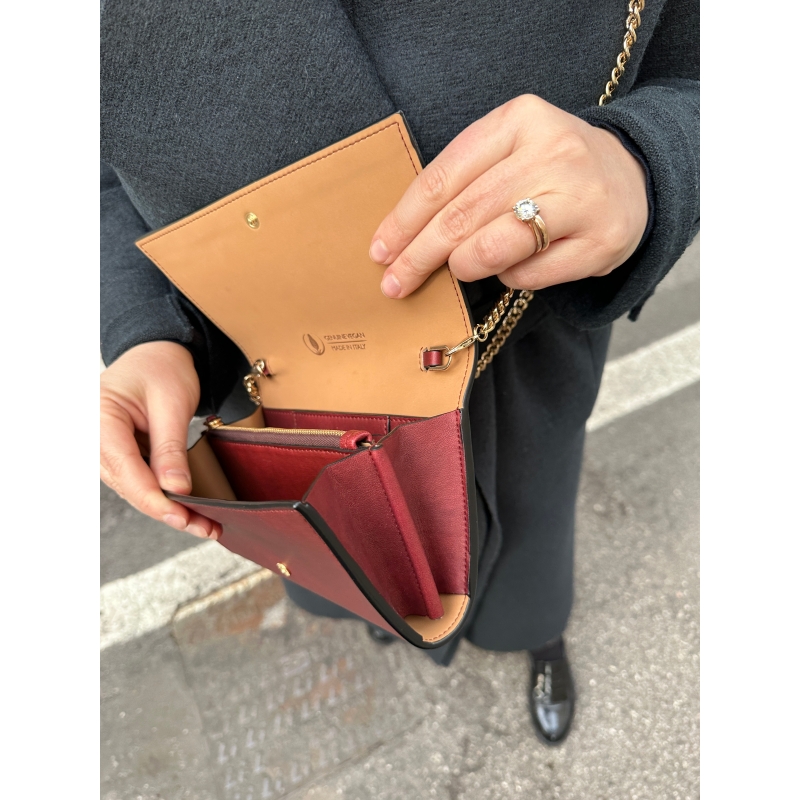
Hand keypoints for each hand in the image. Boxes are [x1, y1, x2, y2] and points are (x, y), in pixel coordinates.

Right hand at [100, 341, 220, 539]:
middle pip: (129, 486)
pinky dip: (163, 496)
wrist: (157, 353)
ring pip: (133, 490)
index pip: (126, 470)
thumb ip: (170, 447)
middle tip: (206, 527)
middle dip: (167, 510)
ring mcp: (102, 449)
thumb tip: (176, 490)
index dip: (155, 499)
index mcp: (98, 418)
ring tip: (205, 523)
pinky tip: (189, 508)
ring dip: (167, 508)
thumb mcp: (172, 403)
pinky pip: (138, 482)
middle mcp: (92, 438)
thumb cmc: (162, 368)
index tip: (184, 517)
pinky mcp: (117, 456)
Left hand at [370, 94, 647, 296]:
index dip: (404, 220)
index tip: (380, 251)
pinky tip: (515, 266)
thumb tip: (400, 239)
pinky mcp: (600, 242)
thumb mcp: (507, 153)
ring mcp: (582, 198)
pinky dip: (510, 278)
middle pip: (462, 215)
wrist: (632, 179)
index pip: (444, 177)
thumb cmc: (550, 171)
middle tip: (394, 284)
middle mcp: (554, 152)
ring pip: (493, 247)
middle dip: (419, 256)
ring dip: (464, 267)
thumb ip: (462, 183)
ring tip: (459, 269)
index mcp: (520, 120)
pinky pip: (528, 274)